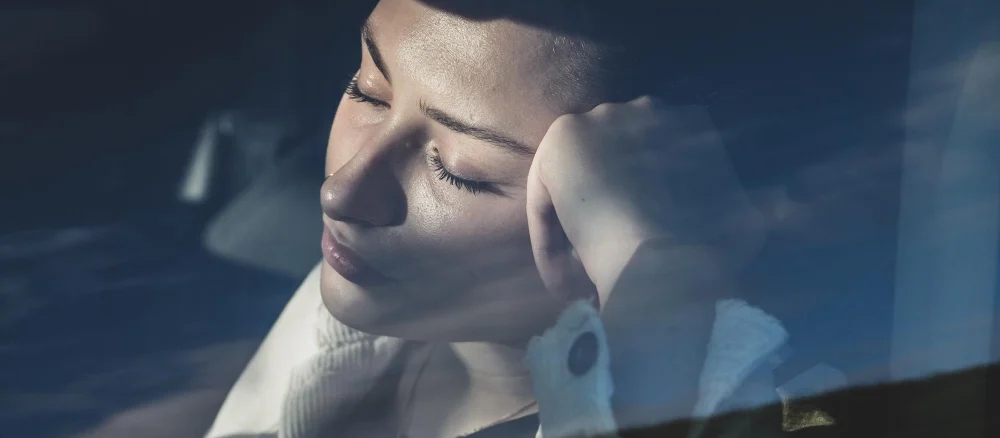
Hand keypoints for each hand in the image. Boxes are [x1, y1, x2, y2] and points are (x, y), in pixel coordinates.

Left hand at [526, 96, 763, 303]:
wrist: (664, 264)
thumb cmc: (709, 251)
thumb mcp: (747, 221)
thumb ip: (760, 206)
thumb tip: (790, 202)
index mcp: (690, 120)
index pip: (647, 171)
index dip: (639, 219)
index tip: (638, 260)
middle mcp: (644, 107)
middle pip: (608, 176)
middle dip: (605, 221)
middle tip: (604, 271)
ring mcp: (600, 118)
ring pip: (575, 188)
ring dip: (574, 233)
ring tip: (579, 284)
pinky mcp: (561, 139)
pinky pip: (545, 195)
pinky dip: (549, 237)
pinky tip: (561, 280)